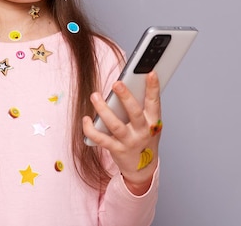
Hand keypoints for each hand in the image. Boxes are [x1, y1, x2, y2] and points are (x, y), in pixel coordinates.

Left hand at [82, 71, 161, 195]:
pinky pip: (101, 139)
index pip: (154, 102)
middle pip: (134, 112)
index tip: (149, 73)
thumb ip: (142, 107)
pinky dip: (91, 129)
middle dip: (125, 97)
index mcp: (153, 122)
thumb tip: (130, 83)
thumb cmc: (144, 139)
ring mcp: (129, 142)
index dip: (153, 88)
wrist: (143, 169)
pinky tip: (86, 119)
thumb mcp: (150, 124)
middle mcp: (142, 132)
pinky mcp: (116, 150)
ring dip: (103, 110)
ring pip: (115, 125)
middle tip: (116, 83)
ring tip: (95, 96)